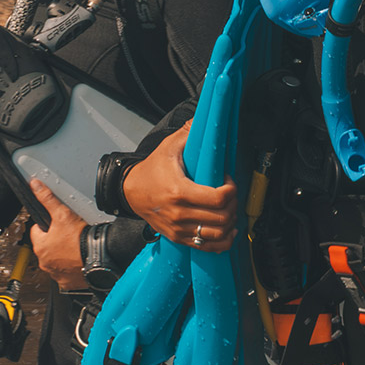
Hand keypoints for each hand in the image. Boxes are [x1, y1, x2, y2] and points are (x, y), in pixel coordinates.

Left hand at [27, 183, 87, 284]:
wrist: (99, 258)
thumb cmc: (81, 239)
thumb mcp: (62, 213)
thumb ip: (47, 198)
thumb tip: (35, 186)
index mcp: (40, 246)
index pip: (37, 231)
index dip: (47, 225)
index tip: (57, 225)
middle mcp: (45, 262)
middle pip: (46, 246)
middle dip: (55, 241)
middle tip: (69, 235)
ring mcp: (55, 273)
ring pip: (55, 260)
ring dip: (62, 255)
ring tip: (75, 247)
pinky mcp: (67, 282)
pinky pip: (65, 273)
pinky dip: (70, 268)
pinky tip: (78, 260)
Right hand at [121, 124, 241, 251]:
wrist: (130, 192)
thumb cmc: (151, 170)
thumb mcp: (168, 147)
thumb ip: (188, 132)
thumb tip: (203, 117)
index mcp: (179, 191)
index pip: (219, 198)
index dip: (231, 189)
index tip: (227, 180)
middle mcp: (179, 214)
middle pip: (222, 217)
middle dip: (233, 205)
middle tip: (230, 194)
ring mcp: (179, 229)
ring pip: (218, 234)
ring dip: (230, 222)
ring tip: (228, 210)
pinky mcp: (179, 238)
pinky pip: (208, 247)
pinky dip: (223, 241)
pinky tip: (228, 230)